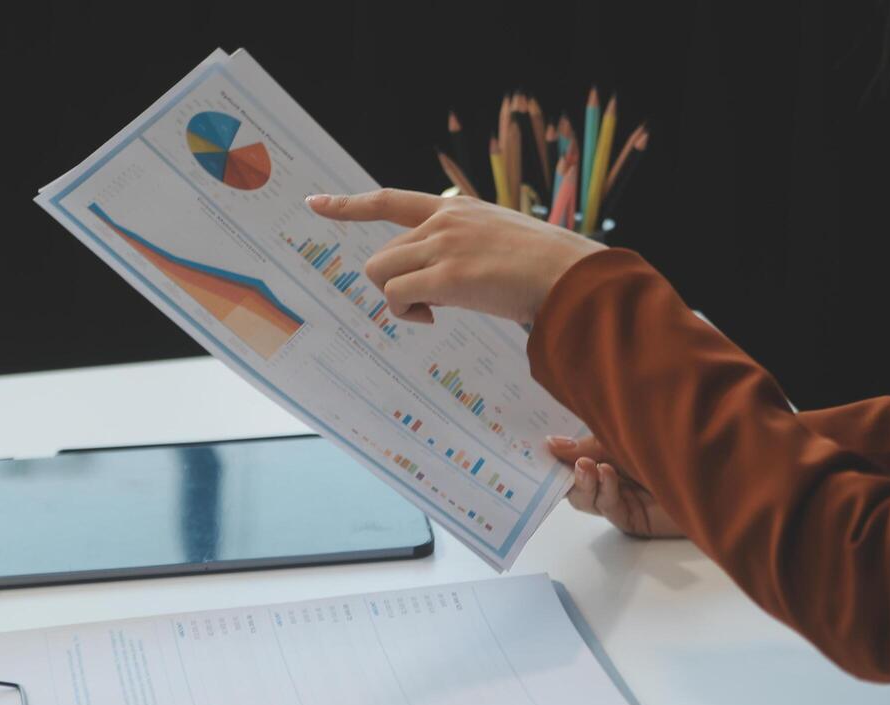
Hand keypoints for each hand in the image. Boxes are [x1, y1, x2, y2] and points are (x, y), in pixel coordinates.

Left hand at [306, 189, 605, 324]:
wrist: (573, 276)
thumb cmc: (549, 271)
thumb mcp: (503, 245)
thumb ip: (468, 252)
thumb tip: (445, 287)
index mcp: (457, 210)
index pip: (392, 201)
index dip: (350, 204)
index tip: (316, 203)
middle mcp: (444, 222)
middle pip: (381, 256)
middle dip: (394, 285)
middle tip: (429, 306)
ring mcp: (444, 246)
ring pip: (381, 274)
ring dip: (398, 301)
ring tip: (433, 311)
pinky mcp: (448, 276)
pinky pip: (396, 296)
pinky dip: (406, 313)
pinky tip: (433, 318)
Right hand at [547, 435, 683, 538]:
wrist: (717, 469)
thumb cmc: (672, 444)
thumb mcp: (620, 437)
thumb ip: (586, 446)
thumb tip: (549, 445)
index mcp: (610, 452)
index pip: (573, 457)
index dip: (555, 457)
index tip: (538, 451)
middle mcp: (613, 476)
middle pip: (574, 482)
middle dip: (566, 473)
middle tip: (567, 462)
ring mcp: (622, 498)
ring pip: (586, 498)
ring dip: (583, 482)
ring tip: (588, 466)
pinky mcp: (632, 518)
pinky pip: (608, 507)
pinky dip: (604, 491)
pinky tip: (608, 474)